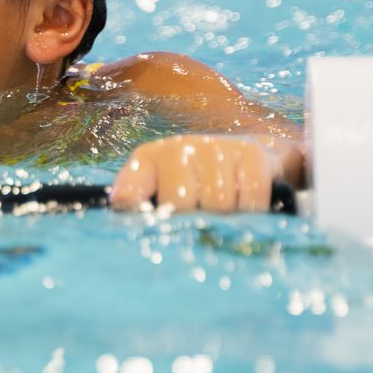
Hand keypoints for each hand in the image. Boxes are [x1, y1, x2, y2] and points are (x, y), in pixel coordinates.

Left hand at [110, 134, 298, 214]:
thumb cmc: (197, 183)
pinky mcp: (251, 152)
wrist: (250, 157)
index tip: (151, 227)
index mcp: (148, 159)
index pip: (130, 193)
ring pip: (218, 204)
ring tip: (225, 209)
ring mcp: (216, 146)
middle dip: (193, 220)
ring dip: (226, 217)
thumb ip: (137, 200)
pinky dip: (252, 210)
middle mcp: (178, 146)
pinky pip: (250, 198)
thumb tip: (119, 204)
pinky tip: (246, 204)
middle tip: (201, 217)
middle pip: (181, 204)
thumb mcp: (160, 191)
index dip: (137, 213)